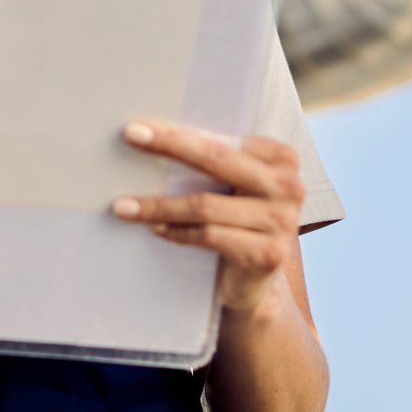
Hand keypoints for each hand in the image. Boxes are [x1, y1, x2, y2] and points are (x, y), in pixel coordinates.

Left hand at [111, 120, 304, 314]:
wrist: (255, 285)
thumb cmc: (236, 224)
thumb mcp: (233, 188)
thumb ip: (215, 162)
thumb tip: (154, 135)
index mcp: (281, 158)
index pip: (223, 140)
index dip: (179, 133)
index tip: (140, 127)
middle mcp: (288, 185)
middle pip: (217, 160)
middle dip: (169, 146)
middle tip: (130, 137)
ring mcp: (281, 221)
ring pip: (205, 205)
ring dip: (159, 205)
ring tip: (124, 205)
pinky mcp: (267, 254)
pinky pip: (209, 236)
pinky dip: (176, 232)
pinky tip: (153, 228)